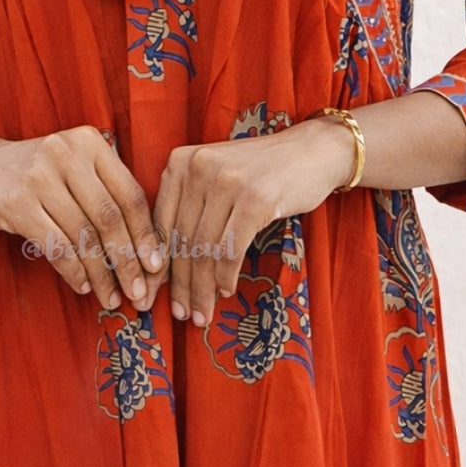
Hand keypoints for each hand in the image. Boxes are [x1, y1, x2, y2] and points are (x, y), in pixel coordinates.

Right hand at [0, 115, 163, 311]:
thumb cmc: (34, 174)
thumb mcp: (72, 168)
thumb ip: (105, 193)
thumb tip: (146, 251)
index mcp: (90, 142)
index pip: (130, 193)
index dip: (147, 235)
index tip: (158, 268)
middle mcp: (67, 153)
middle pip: (110, 217)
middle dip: (129, 261)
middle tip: (140, 293)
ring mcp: (40, 176)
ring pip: (84, 235)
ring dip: (102, 274)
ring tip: (112, 296)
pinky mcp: (16, 202)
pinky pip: (56, 245)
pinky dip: (73, 270)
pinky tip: (82, 286)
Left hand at [147, 118, 355, 326]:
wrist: (311, 152)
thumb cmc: (259, 173)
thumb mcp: (214, 180)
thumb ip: (188, 209)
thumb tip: (160, 265)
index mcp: (180, 161)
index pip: (162, 223)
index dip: (157, 266)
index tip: (155, 295)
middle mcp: (198, 167)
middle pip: (183, 239)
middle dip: (181, 284)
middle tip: (183, 314)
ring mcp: (227, 181)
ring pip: (205, 248)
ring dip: (203, 288)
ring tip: (203, 314)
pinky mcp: (254, 198)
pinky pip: (231, 249)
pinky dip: (226, 276)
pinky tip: (226, 290)